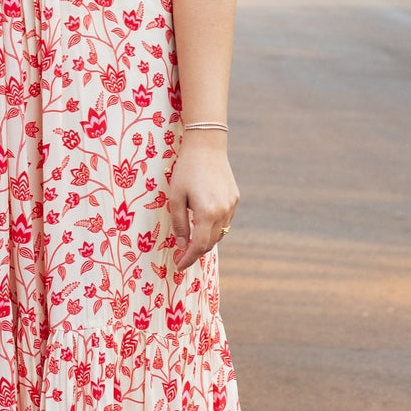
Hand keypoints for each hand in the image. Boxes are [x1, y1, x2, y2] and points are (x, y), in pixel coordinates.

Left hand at [169, 140, 237, 273]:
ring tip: (190, 239)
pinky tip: (202, 221)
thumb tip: (182, 246)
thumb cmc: (186, 170)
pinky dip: (213, 226)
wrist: (206, 145)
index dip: (188, 258)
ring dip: (205, 239)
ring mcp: (232, 205)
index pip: (199, 246)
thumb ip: (178, 224)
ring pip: (219, 233)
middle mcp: (223, 212)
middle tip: (181, 254)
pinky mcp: (235, 199)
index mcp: (207, 212)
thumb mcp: (175, 197)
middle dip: (196, 251)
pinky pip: (225, 221)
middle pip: (210, 242)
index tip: (179, 265)